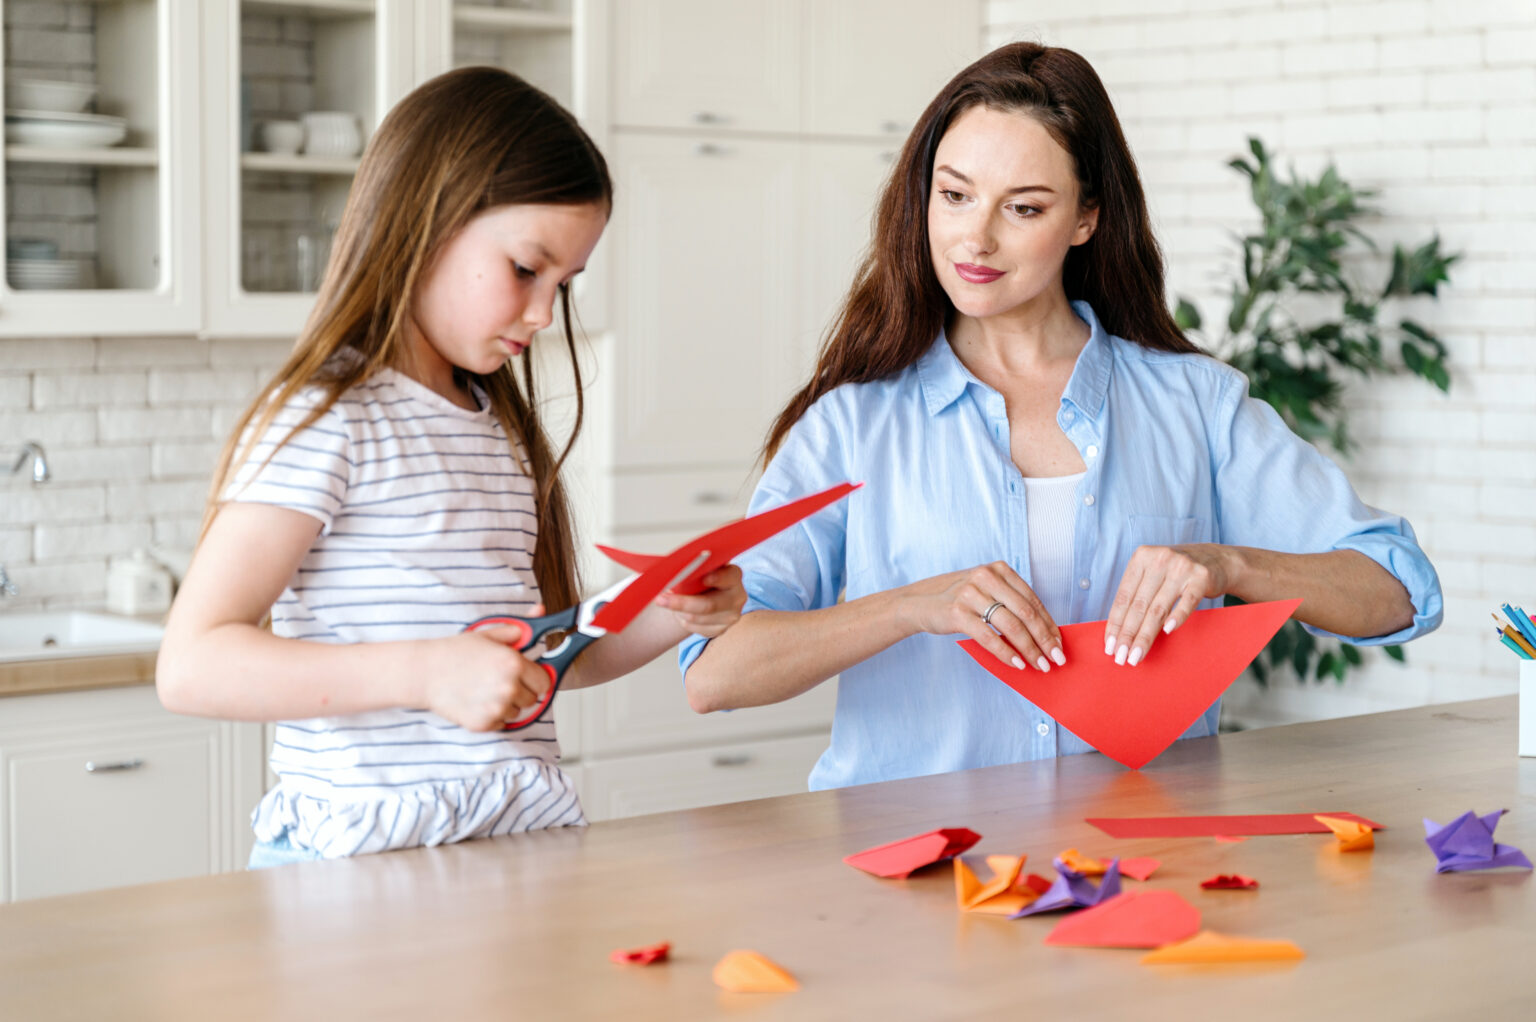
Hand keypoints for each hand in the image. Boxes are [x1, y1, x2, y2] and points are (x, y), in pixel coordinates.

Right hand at [421, 624, 553, 730]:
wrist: (423, 673)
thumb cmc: (453, 652)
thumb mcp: (488, 634)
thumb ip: (518, 629)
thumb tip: (540, 611)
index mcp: (513, 663)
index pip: (545, 682)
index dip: (536, 679)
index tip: (526, 677)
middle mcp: (508, 686)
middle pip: (532, 699)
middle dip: (521, 691)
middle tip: (499, 681)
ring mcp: (496, 707)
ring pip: (517, 713)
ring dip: (506, 705)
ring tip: (484, 690)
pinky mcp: (483, 724)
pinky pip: (501, 724)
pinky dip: (492, 717)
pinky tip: (476, 702)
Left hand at [653, 565, 746, 638]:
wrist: (702, 593)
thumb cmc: (699, 576)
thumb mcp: (699, 567)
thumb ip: (693, 568)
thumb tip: (672, 573)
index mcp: (733, 576)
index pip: (729, 576)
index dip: (717, 578)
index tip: (704, 578)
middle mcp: (737, 597)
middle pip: (709, 605)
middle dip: (682, 603)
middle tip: (660, 599)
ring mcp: (730, 616)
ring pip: (696, 618)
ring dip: (677, 610)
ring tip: (666, 601)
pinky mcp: (720, 630)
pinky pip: (693, 628)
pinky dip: (681, 619)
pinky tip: (679, 611)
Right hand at [900, 562, 1064, 671]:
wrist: (920, 602)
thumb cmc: (959, 600)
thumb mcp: (987, 591)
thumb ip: (1011, 604)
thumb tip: (1044, 634)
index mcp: (999, 569)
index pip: (1032, 600)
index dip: (1049, 625)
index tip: (1059, 645)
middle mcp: (986, 576)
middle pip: (1025, 612)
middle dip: (1044, 639)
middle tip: (1056, 659)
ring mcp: (971, 593)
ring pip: (1010, 625)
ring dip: (1029, 649)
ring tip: (1039, 665)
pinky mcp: (957, 612)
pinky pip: (988, 636)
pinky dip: (1005, 652)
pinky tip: (1017, 663)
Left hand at [1104, 544, 1236, 666]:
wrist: (1217, 560)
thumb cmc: (1176, 572)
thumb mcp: (1153, 573)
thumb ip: (1137, 593)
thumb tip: (1117, 630)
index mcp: (1141, 557)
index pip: (1123, 596)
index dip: (1115, 623)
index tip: (1109, 645)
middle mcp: (1159, 559)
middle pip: (1139, 605)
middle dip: (1128, 634)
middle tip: (1121, 656)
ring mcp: (1181, 567)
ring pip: (1158, 608)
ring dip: (1146, 635)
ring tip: (1137, 655)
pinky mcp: (1201, 577)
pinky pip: (1187, 602)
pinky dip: (1177, 617)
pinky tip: (1167, 631)